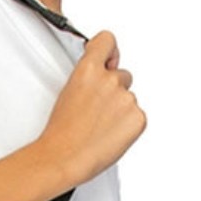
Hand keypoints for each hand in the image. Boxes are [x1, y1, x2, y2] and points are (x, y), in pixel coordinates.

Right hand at [38, 29, 146, 187]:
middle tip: (98, 111)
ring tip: (99, 128)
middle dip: (114, 91)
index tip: (108, 60)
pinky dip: (127, 127)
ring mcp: (127, 99)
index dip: (109, 52)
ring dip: (120, 111)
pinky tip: (109, 135)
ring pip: (130, 99)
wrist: (64, 159)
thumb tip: (99, 82)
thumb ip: (89, 80)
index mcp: (88, 70)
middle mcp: (110, 80)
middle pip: (123, 75)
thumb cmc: (61, 134)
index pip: (107, 41)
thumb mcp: (67, 95)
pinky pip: (138, 117)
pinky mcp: (138, 118)